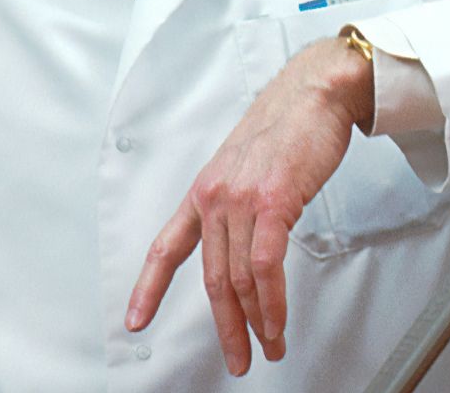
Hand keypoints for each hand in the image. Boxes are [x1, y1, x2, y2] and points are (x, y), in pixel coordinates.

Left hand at [126, 36, 373, 375]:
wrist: (314, 92)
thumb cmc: (287, 125)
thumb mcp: (246, 166)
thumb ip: (239, 204)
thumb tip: (247, 241)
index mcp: (204, 190)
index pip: (166, 247)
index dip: (148, 288)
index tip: (136, 320)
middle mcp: (214, 197)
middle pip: (212, 279)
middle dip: (225, 327)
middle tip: (237, 359)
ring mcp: (241, 200)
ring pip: (240, 279)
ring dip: (256, 322)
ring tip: (269, 345)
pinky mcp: (272, 202)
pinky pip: (265, 265)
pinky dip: (272, 301)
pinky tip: (277, 320)